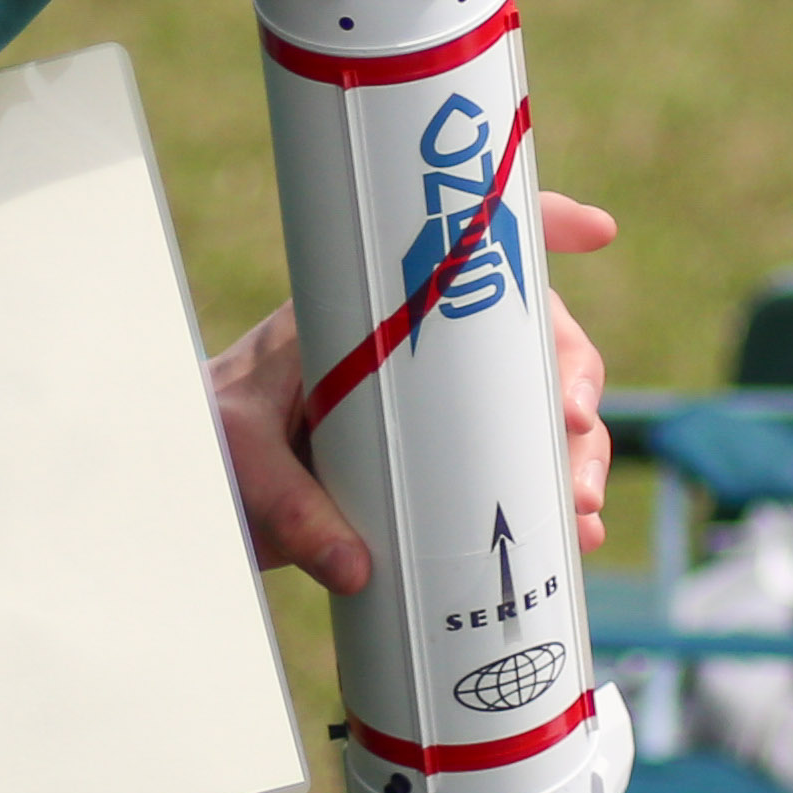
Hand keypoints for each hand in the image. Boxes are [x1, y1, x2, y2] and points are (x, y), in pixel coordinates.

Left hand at [212, 191, 617, 594]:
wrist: (196, 478)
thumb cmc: (211, 439)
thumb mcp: (240, 460)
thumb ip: (290, 508)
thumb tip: (356, 565)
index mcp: (370, 311)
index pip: (462, 250)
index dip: (536, 227)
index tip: (596, 230)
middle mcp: (419, 350)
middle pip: (526, 339)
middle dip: (574, 377)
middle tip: (575, 427)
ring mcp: (436, 409)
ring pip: (535, 409)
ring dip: (579, 452)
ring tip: (583, 510)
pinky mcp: (441, 463)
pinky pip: (518, 468)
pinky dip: (557, 496)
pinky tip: (579, 533)